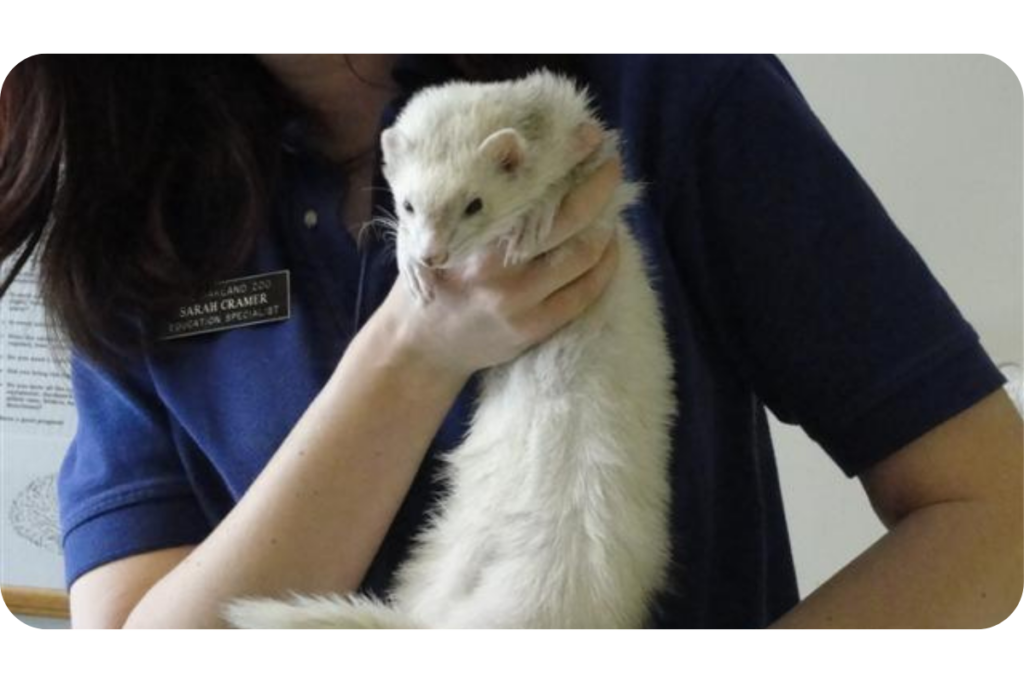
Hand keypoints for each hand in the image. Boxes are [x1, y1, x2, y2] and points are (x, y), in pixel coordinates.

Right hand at [378, 157, 623, 379]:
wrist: (421, 343)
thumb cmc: (436, 275)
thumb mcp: (440, 230)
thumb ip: (474, 202)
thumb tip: (517, 153)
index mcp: (473, 234)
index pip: (530, 186)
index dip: (567, 161)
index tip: (589, 140)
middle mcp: (497, 267)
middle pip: (568, 219)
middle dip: (599, 187)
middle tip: (611, 167)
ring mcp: (518, 301)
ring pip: (583, 257)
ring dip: (607, 229)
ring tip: (611, 211)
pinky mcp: (533, 327)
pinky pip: (584, 294)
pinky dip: (603, 267)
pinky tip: (607, 250)